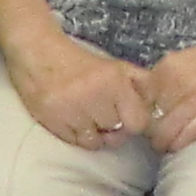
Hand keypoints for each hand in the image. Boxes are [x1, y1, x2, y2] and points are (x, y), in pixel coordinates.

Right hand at [4, 28, 156, 151]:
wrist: (37, 53)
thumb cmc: (80, 62)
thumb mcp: (115, 66)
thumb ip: (141, 83)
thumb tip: (157, 105)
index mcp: (114, 81)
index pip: (138, 122)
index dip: (134, 122)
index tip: (126, 117)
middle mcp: (95, 96)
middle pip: (117, 133)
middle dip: (114, 128)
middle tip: (105, 117)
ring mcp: (72, 111)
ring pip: (97, 142)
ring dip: (95, 135)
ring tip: (88, 118)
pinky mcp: (53, 121)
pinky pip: (76, 142)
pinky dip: (77, 136)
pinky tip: (73, 120)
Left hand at [141, 26, 195, 151]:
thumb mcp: (190, 59)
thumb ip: (172, 78)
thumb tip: (158, 99)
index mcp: (167, 67)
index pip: (139, 99)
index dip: (141, 113)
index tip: (146, 119)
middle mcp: (174, 83)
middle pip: (148, 118)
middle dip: (150, 130)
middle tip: (156, 135)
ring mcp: (192, 99)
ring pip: (163, 133)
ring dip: (163, 142)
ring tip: (167, 145)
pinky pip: (185, 137)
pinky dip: (179, 145)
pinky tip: (180, 146)